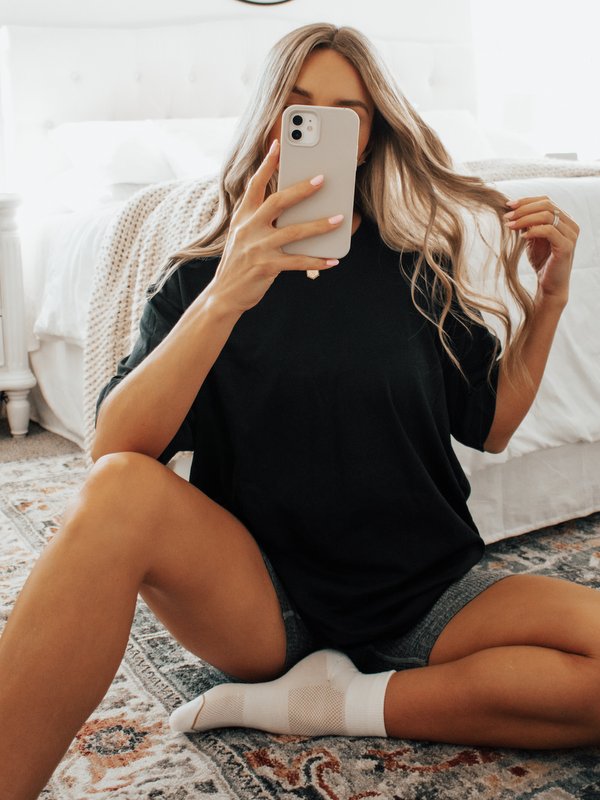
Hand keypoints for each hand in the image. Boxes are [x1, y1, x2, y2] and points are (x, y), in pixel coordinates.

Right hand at [206, 139, 342, 315]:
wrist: (223, 294)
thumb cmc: (239, 264)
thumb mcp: (243, 237)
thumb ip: (261, 221)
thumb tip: (294, 211)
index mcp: (242, 217)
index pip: (255, 185)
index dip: (267, 164)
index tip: (278, 144)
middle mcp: (248, 228)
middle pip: (277, 201)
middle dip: (301, 189)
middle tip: (322, 178)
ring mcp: (257, 247)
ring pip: (294, 231)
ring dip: (319, 225)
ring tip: (339, 218)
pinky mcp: (266, 267)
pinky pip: (298, 262)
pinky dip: (317, 261)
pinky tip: (332, 260)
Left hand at [503, 195, 579, 304]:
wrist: (549, 284)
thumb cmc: (541, 260)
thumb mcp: (532, 238)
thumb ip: (528, 223)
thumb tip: (512, 209)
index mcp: (564, 219)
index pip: (546, 201)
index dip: (526, 201)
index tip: (508, 205)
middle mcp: (570, 224)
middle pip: (547, 205)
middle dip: (523, 209)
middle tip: (507, 217)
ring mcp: (570, 235)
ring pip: (547, 216)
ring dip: (525, 218)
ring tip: (510, 226)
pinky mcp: (566, 247)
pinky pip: (549, 231)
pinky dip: (533, 230)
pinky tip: (522, 236)